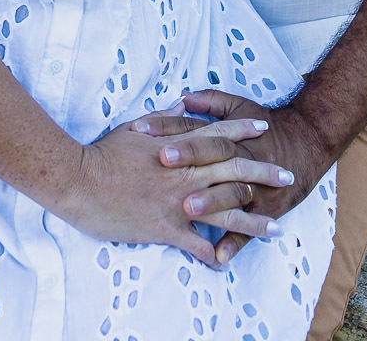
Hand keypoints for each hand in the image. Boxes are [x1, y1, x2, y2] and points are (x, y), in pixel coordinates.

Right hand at [62, 117, 289, 264]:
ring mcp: (178, 202)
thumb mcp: (136, 127)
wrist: (80, 181)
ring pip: (225, 211)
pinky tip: (225, 261)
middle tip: (286, 176)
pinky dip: (212, 253)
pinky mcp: (166, 228)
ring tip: (275, 228)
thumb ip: (164, 118)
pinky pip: (196, 244)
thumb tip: (183, 105)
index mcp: (179, 146)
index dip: (244, 130)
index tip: (265, 129)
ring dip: (252, 221)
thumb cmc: (105, 153)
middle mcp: (185, 173)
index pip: (219, 134)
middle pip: (234, 171)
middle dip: (263, 173)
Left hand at [135, 92, 331, 263]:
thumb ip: (210, 101)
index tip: (142, 128)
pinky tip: (217, 256)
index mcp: (228, 134)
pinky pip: (248, 230)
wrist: (307, 142)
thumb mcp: (239, 105)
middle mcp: (240, 158)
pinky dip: (234, 242)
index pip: (194, 128)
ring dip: (210, 201)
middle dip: (188, 158)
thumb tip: (182, 97)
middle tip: (162, 161)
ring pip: (230, 193)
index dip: (168, 127)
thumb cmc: (265, 126)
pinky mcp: (266, 209)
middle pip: (212, 156)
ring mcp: (253, 185)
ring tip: (188, 209)